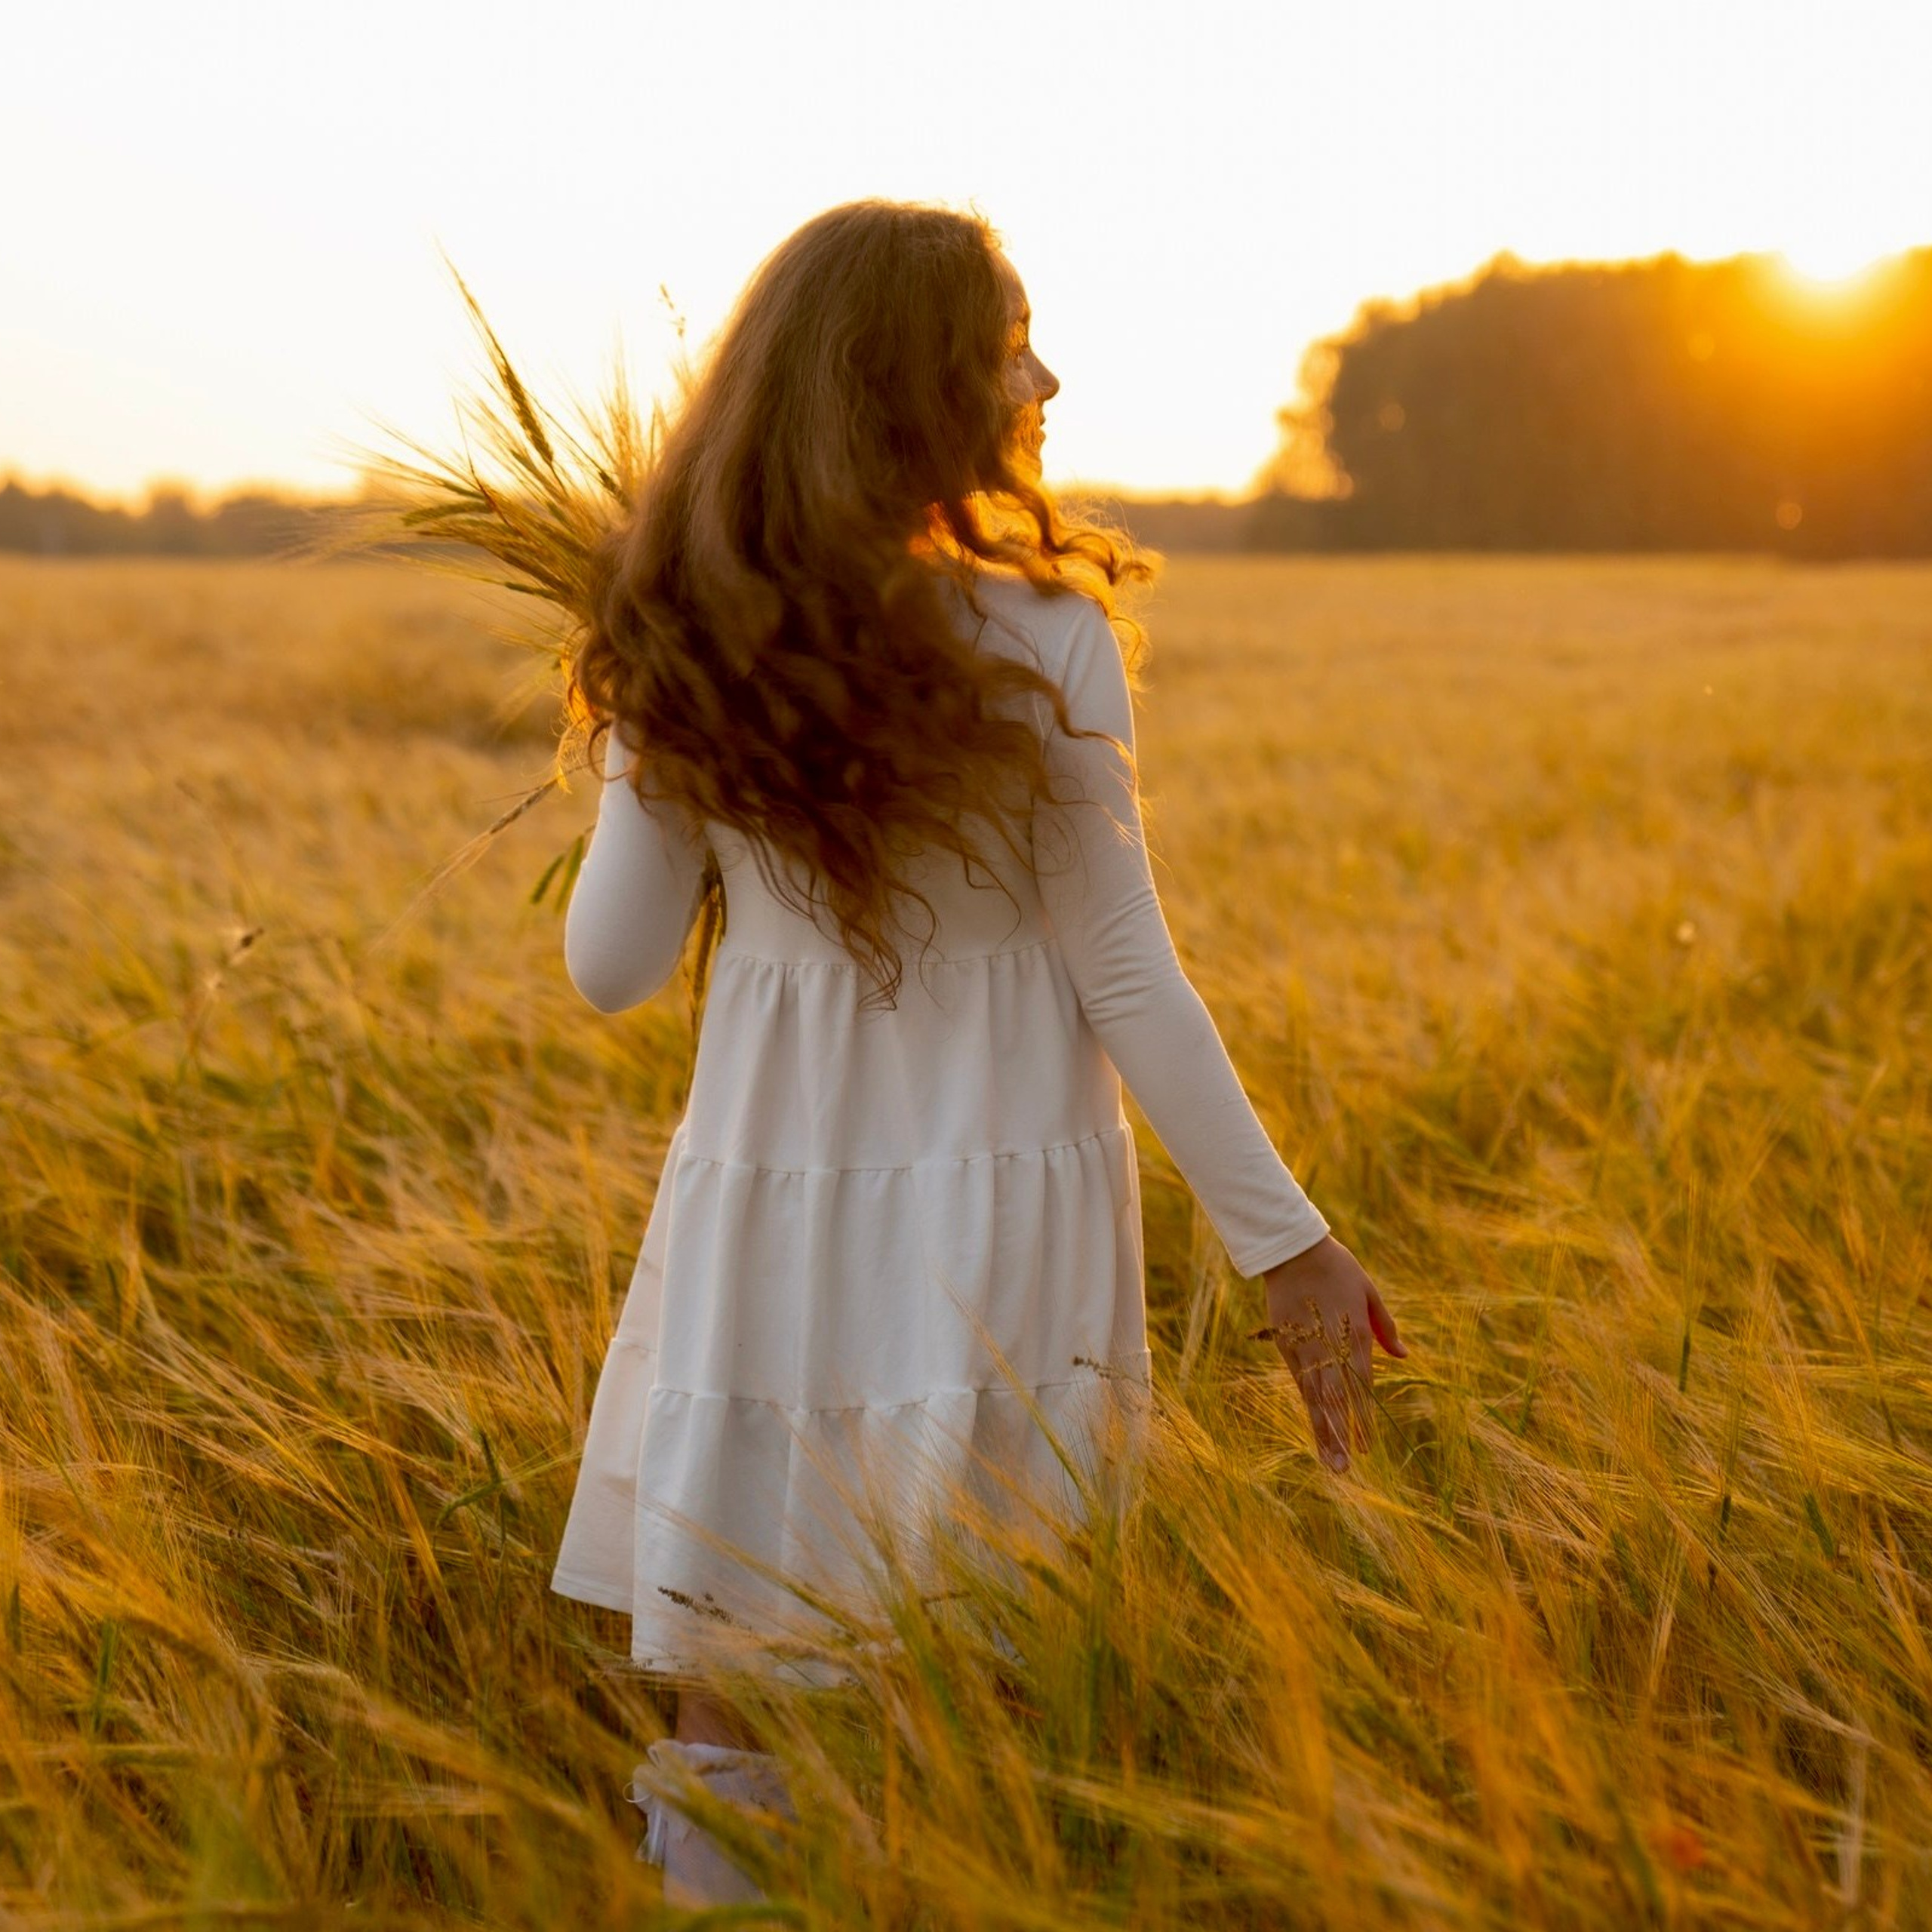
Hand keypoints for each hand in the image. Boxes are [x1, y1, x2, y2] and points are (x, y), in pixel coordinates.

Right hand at [1254, 1235, 1406, 1473]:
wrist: (1293, 1249)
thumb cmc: (1337, 1268)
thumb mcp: (1368, 1292)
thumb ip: (1385, 1327)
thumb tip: (1403, 1356)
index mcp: (1354, 1333)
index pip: (1361, 1386)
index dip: (1363, 1419)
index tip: (1367, 1447)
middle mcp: (1329, 1346)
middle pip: (1335, 1399)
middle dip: (1340, 1436)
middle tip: (1343, 1469)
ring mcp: (1305, 1347)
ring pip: (1314, 1396)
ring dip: (1322, 1430)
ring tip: (1328, 1459)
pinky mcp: (1286, 1343)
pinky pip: (1300, 1380)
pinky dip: (1308, 1405)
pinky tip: (1315, 1424)